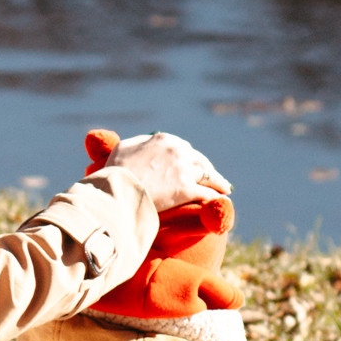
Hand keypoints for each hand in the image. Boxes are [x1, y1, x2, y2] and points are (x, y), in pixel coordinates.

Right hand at [100, 130, 232, 208]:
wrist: (118, 191)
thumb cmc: (116, 171)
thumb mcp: (124, 147)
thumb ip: (140, 143)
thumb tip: (148, 142)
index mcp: (164, 139)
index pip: (184, 147)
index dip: (190, 158)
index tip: (193, 165)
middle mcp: (178, 151)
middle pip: (199, 160)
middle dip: (207, 169)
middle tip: (212, 177)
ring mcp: (184, 170)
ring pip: (208, 175)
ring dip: (218, 181)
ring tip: (224, 188)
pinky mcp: (187, 190)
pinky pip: (208, 192)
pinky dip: (216, 197)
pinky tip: (220, 200)